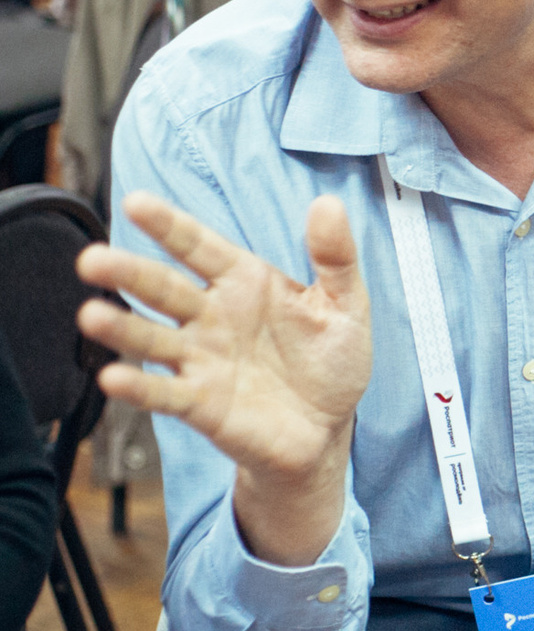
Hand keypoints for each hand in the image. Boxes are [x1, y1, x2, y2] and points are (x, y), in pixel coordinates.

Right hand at [77, 194, 371, 562]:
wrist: (326, 429)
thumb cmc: (331, 361)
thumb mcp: (345, 305)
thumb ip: (336, 257)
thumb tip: (329, 204)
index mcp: (244, 282)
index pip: (199, 247)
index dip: (169, 225)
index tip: (136, 202)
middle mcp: (212, 316)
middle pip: (164, 289)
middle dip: (129, 273)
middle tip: (93, 258)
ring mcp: (201, 360)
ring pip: (152, 338)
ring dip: (122, 328)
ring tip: (90, 315)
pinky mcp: (200, 404)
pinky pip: (164, 393)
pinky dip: (139, 387)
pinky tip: (114, 377)